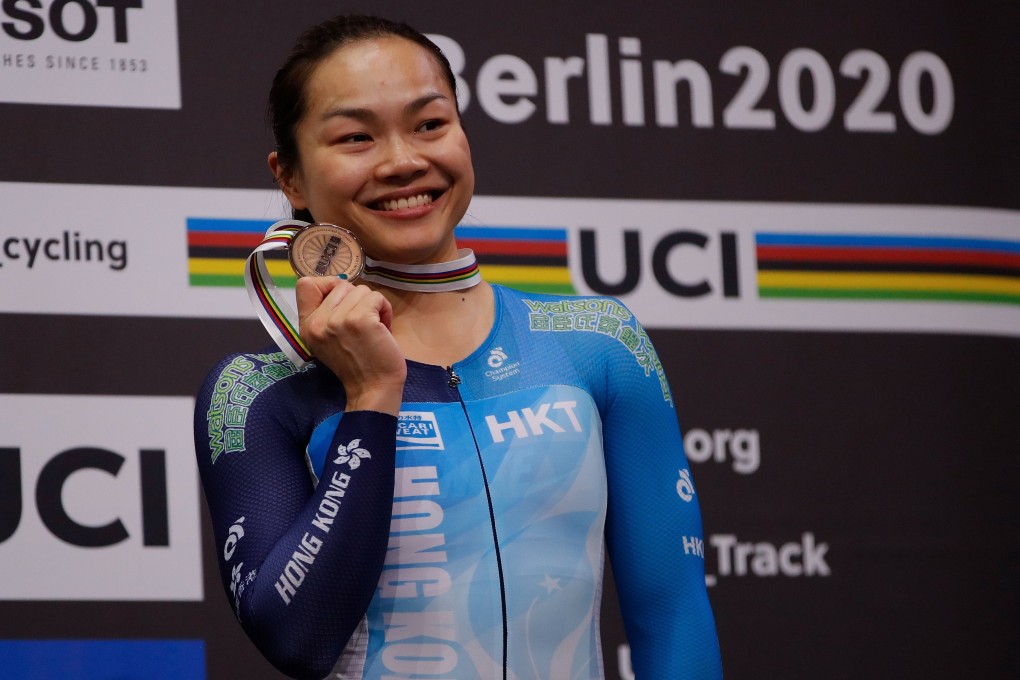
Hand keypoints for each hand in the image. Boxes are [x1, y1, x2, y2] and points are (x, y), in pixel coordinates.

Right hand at [296, 276, 406, 414]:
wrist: (373, 388)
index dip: (328, 285)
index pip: (305, 284)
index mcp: (307, 326)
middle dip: (357, 300)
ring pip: (361, 290)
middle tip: (364, 323)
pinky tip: (384, 327)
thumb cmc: (357, 364)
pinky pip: (376, 297)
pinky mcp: (360, 320)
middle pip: (341, 285)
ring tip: (375, 328)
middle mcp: (317, 322)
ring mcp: (337, 320)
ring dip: (373, 306)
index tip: (343, 303)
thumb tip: (340, 284)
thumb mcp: (328, 339)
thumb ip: (326, 314)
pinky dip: (385, 309)